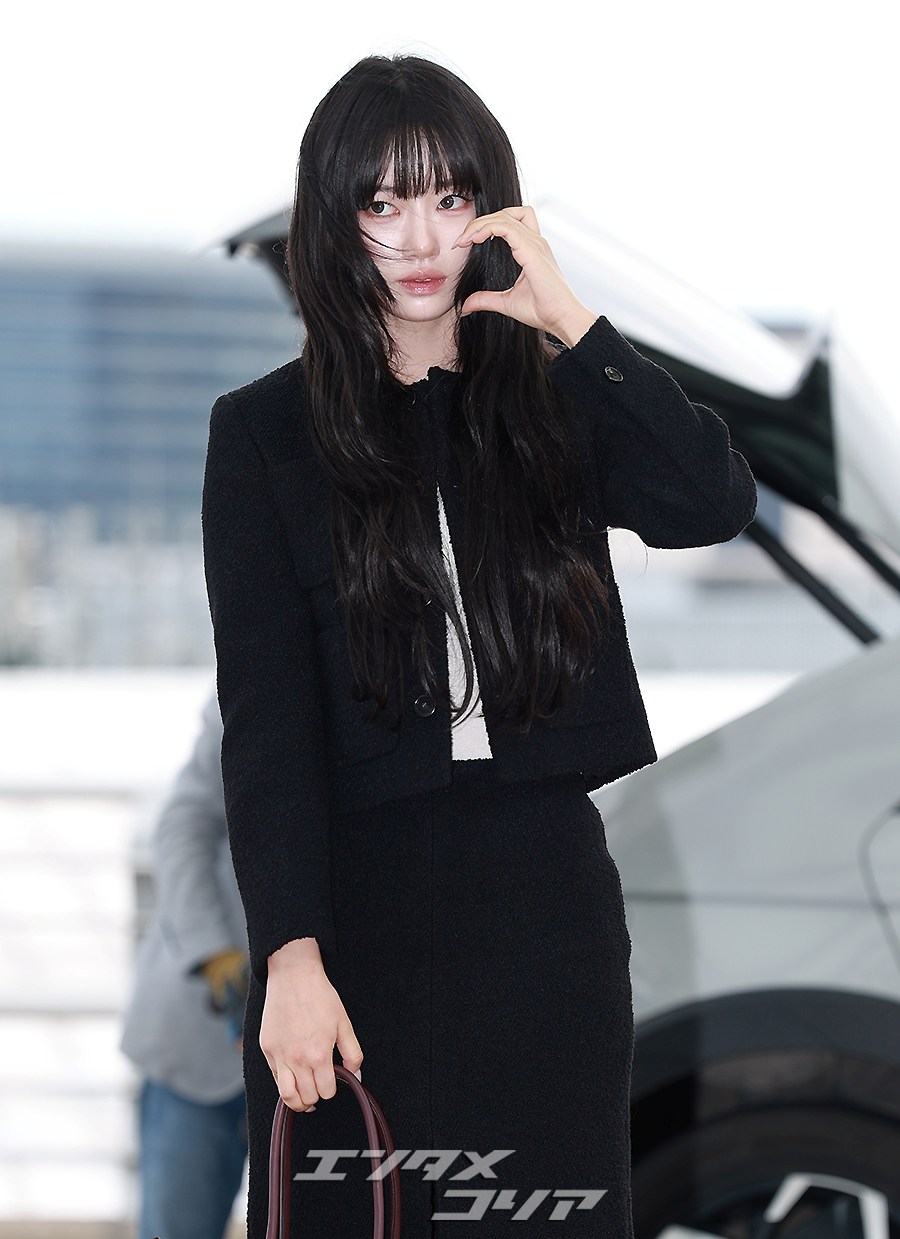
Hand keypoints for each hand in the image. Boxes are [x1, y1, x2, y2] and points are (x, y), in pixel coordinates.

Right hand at [260, 948, 363, 1113]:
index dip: (333, 1088)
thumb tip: (356, 1076)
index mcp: (318, 1054)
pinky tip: (293, 1076)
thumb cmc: (321, 997)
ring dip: (298, 1101)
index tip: (334, 1080)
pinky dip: (284, 1082)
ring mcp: (279, 1055)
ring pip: (286, 1096)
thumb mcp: (344, 1023)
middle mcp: (297, 1059)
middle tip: (321, 1087)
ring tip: (305, 1097)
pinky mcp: (267, 1049)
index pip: (326, 1091)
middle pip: (307, 1097)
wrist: (294, 976)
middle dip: (317, 1096)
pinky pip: (274, 1077)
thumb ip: (353, 1054)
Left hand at [453, 206, 597, 346]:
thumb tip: (466, 306)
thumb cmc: (543, 310)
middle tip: (461, 241)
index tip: (465, 243)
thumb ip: (486, 300)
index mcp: (531, 249)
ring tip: (465, 239)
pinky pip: (506, 227)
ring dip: (480, 224)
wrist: (562, 318)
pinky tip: (475, 239)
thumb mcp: (506, 303)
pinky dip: (488, 228)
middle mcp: (535, 242)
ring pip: (504, 216)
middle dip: (480, 222)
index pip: (510, 222)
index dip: (486, 226)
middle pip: (505, 214)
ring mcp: (535, 244)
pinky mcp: (532, 250)